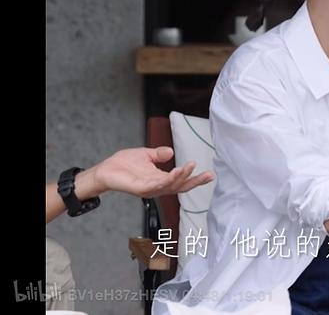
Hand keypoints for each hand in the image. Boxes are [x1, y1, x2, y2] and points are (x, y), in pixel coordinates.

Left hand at [86, 146, 213, 198]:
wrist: (105, 170)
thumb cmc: (122, 164)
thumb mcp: (146, 155)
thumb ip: (159, 154)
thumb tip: (172, 152)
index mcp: (160, 179)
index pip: (182, 181)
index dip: (195, 179)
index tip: (210, 174)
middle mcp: (157, 187)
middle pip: (181, 187)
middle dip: (195, 181)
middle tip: (208, 175)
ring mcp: (150, 189)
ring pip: (171, 186)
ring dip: (182, 177)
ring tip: (191, 167)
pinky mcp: (140, 189)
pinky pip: (157, 185)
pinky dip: (168, 179)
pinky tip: (176, 171)